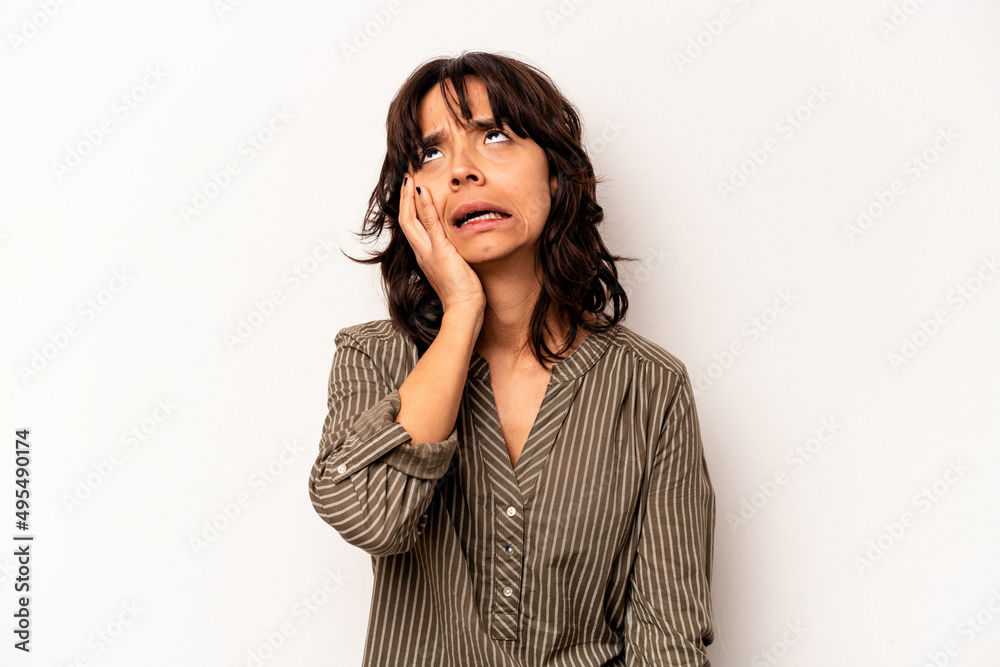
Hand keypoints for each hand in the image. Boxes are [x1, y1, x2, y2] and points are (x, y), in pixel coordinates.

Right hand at [397, 173, 485, 312]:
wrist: (463, 310)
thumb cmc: (462, 295)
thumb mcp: (454, 270)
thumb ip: (450, 256)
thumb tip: (455, 248)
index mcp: (425, 256)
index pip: (413, 228)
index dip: (410, 209)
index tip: (412, 192)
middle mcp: (422, 253)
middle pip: (405, 221)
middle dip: (404, 199)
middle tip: (406, 179)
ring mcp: (429, 252)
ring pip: (411, 221)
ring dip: (409, 197)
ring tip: (409, 179)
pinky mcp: (440, 252)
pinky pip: (429, 225)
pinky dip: (425, 206)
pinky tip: (423, 191)